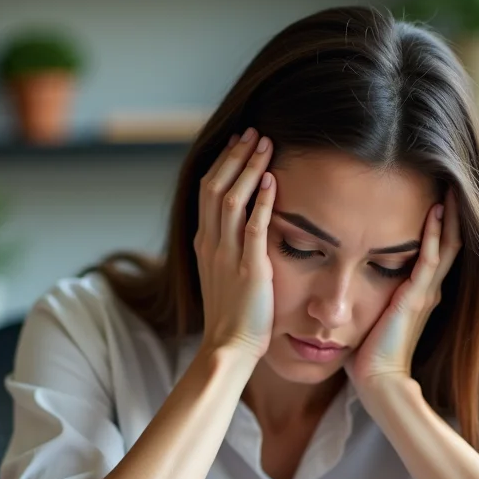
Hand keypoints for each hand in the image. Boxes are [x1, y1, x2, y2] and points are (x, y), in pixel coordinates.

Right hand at [195, 128, 277, 360]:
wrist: (229, 346)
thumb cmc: (233, 315)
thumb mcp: (224, 273)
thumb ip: (229, 246)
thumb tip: (244, 223)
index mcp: (204, 243)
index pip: (208, 191)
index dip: (223, 163)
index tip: (239, 143)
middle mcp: (210, 243)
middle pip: (215, 185)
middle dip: (235, 156)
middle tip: (253, 132)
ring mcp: (227, 255)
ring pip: (231, 198)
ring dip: (249, 168)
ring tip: (266, 145)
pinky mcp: (249, 268)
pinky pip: (254, 226)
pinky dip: (263, 200)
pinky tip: (275, 180)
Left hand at [347, 188, 461, 391]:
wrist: (378, 382)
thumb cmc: (368, 357)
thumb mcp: (370, 319)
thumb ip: (367, 300)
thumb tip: (347, 286)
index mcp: (418, 294)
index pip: (434, 251)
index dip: (438, 225)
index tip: (435, 195)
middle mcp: (428, 290)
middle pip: (448, 242)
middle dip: (450, 212)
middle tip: (451, 180)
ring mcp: (425, 293)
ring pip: (445, 245)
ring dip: (448, 215)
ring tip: (449, 185)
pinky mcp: (416, 298)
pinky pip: (429, 258)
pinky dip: (433, 233)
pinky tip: (436, 210)